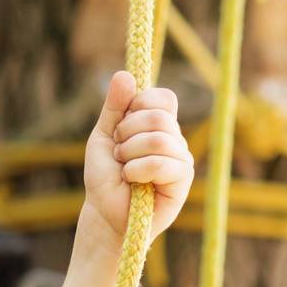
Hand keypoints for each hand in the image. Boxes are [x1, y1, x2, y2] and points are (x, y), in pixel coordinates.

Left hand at [81, 71, 193, 247]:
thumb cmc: (105, 175)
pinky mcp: (182, 180)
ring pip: (159, 139)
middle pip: (158, 117)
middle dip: (126, 133)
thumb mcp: (103, 136)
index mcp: (157, 124)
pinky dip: (137, 170)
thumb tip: (124, 74)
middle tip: (118, 152)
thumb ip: (114, 107)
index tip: (120, 124)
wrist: (104, 211)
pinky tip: (131, 179)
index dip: (139, 104)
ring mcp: (181, 158)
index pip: (164, 97)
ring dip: (129, 153)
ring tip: (124, 168)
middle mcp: (174, 138)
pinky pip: (162, 163)